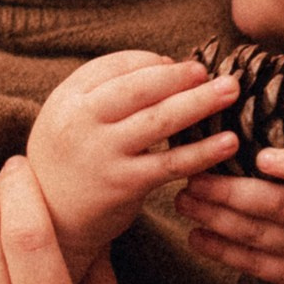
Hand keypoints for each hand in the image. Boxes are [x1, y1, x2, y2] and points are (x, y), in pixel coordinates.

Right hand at [28, 52, 241, 279]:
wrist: (52, 220)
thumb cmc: (73, 159)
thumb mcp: (74, 118)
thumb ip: (110, 91)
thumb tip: (170, 65)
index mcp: (67, 98)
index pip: (116, 66)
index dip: (154, 63)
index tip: (183, 66)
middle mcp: (81, 122)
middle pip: (140, 87)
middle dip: (181, 76)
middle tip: (214, 71)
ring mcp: (102, 153)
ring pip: (159, 120)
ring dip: (200, 103)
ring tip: (231, 92)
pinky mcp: (123, 185)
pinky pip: (170, 163)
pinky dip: (202, 152)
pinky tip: (229, 143)